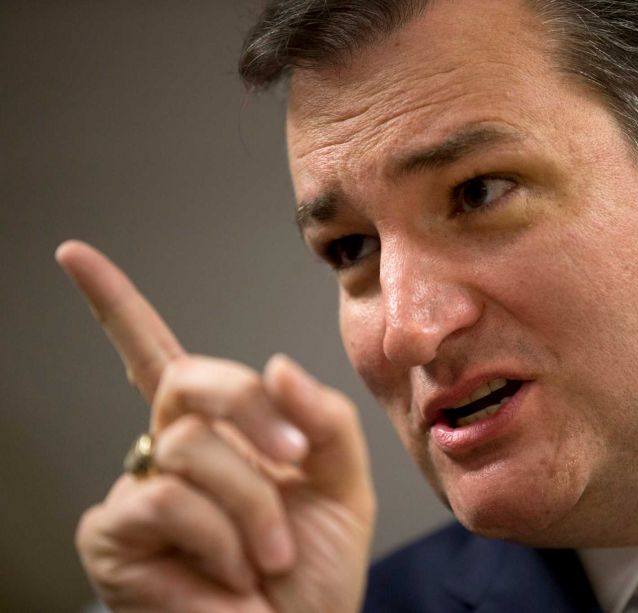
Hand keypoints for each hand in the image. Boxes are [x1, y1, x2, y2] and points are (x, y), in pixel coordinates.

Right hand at [58, 241, 375, 611]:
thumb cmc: (312, 571)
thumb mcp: (342, 487)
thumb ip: (325, 419)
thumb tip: (276, 365)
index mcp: (223, 431)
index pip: (160, 354)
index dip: (117, 306)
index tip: (75, 255)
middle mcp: (172, 448)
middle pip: (192, 378)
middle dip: (252, 409)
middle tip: (294, 453)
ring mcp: (138, 487)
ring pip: (190, 445)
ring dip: (250, 503)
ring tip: (267, 556)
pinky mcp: (113, 532)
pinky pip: (164, 497)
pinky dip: (218, 536)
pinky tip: (229, 573)